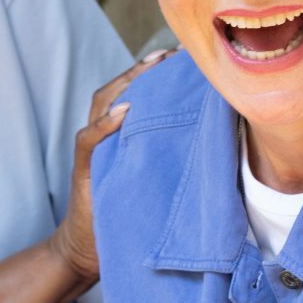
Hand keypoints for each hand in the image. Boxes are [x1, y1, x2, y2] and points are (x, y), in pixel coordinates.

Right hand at [49, 51, 169, 286]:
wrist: (92, 249)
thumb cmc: (128, 214)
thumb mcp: (155, 180)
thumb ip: (170, 156)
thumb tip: (218, 140)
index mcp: (122, 135)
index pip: (136, 93)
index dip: (156, 72)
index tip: (185, 56)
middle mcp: (105, 135)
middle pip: (119, 88)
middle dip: (144, 68)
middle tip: (172, 52)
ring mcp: (93, 150)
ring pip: (103, 103)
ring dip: (125, 83)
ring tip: (150, 67)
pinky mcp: (84, 168)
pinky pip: (89, 139)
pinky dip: (104, 124)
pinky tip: (123, 111)